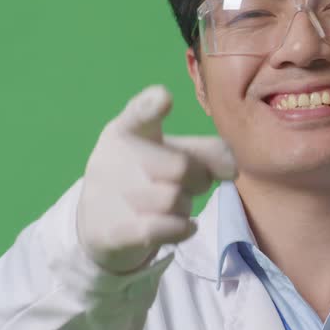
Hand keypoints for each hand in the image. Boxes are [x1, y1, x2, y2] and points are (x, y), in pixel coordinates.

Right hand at [76, 84, 237, 274]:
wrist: (98, 223)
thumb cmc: (143, 178)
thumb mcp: (170, 154)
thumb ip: (206, 152)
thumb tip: (231, 170)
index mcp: (128, 129)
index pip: (139, 113)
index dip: (152, 105)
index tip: (164, 99)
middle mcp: (114, 157)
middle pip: (181, 167)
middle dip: (199, 180)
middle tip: (191, 185)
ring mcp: (109, 195)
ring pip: (174, 200)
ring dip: (186, 208)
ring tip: (174, 207)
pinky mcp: (113, 230)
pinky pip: (164, 228)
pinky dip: (183, 229)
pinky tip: (182, 226)